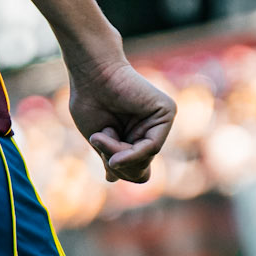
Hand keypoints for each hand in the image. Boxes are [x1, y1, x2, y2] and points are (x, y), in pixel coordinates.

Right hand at [65, 54, 175, 183]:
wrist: (90, 74)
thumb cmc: (89, 102)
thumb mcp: (100, 141)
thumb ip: (112, 158)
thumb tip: (113, 181)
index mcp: (137, 136)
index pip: (138, 172)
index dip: (121, 173)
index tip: (106, 163)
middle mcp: (152, 130)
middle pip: (142, 169)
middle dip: (118, 164)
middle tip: (98, 141)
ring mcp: (161, 122)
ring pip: (145, 159)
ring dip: (118, 154)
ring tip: (101, 136)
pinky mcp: (166, 112)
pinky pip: (152, 147)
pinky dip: (131, 152)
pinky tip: (112, 145)